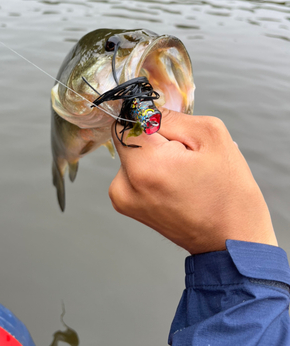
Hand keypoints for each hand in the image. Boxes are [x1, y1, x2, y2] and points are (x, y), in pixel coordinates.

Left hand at [109, 110, 277, 253]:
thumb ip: (171, 116)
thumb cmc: (228, 193)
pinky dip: (150, 169)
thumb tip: (144, 108)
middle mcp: (124, 183)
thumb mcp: (211, 137)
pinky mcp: (125, 205)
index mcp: (145, 165)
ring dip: (152, 153)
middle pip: (128, 136)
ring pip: (131, 153)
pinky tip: (173, 182)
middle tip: (183, 154)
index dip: (149, 115)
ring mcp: (121, 197)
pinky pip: (132, 171)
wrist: (230, 241)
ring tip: (182, 173)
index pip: (127, 118)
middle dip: (154, 136)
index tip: (170, 127)